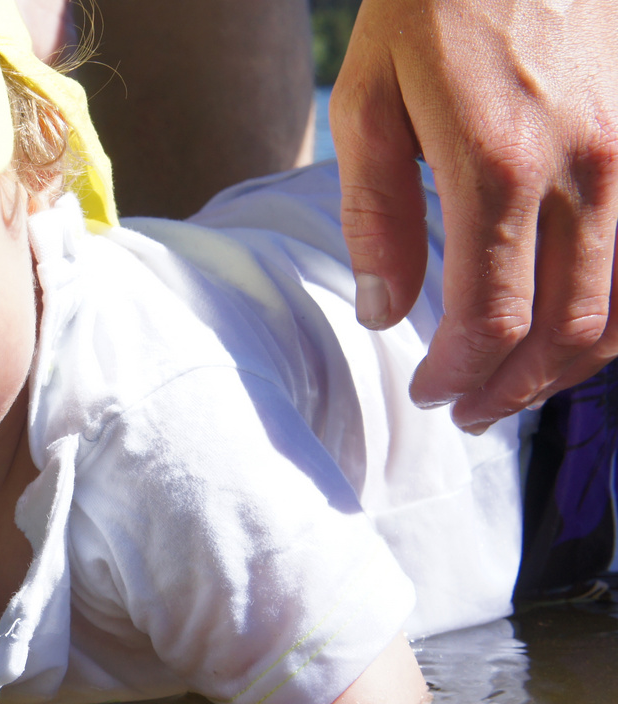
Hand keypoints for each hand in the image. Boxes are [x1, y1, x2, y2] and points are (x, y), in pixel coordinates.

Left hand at [331, 0, 617, 431]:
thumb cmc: (435, 2)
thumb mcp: (370, 102)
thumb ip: (375, 218)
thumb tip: (385, 313)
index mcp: (499, 168)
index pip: (492, 320)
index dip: (459, 376)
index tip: (431, 394)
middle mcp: (587, 170)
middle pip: (569, 331)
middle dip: (515, 388)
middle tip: (470, 410)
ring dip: (573, 364)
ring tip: (518, 383)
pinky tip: (576, 325)